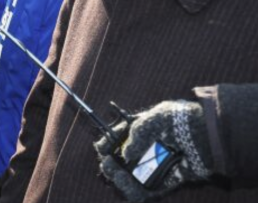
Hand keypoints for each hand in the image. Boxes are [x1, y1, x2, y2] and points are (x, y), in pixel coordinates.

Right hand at [94, 100, 212, 201]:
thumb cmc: (182, 121)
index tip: (101, 147)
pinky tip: (124, 182)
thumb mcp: (156, 117)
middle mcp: (146, 150)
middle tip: (108, 163)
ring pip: (129, 177)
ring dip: (117, 177)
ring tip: (114, 173)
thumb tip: (127, 153)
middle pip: (120, 160)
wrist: (208, 135)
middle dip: (109, 163)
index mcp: (141, 131)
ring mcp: (154, 167)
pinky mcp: (164, 181)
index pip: (117, 139)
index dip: (107, 143)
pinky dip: (131, 190)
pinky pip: (144, 190)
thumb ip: (137, 132)